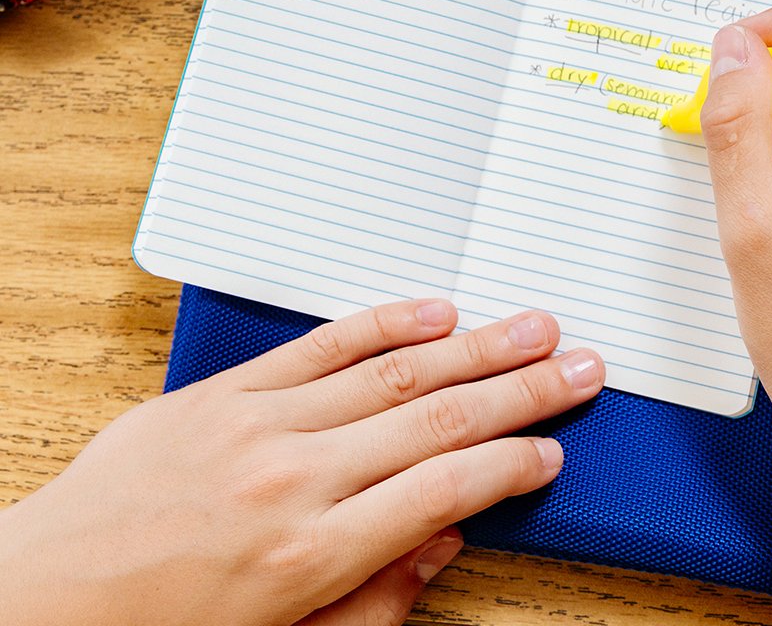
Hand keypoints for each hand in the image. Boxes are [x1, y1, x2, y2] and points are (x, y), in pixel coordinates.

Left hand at [0, 302, 603, 625]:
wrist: (39, 600)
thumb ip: (375, 599)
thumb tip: (444, 541)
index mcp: (313, 554)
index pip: (447, 488)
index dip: (512, 465)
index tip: (552, 450)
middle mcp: (297, 477)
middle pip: (440, 419)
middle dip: (524, 389)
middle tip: (580, 364)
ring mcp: (260, 424)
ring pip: (394, 370)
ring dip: (476, 345)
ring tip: (533, 324)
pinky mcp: (225, 391)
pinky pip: (320, 345)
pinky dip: (384, 322)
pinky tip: (435, 311)